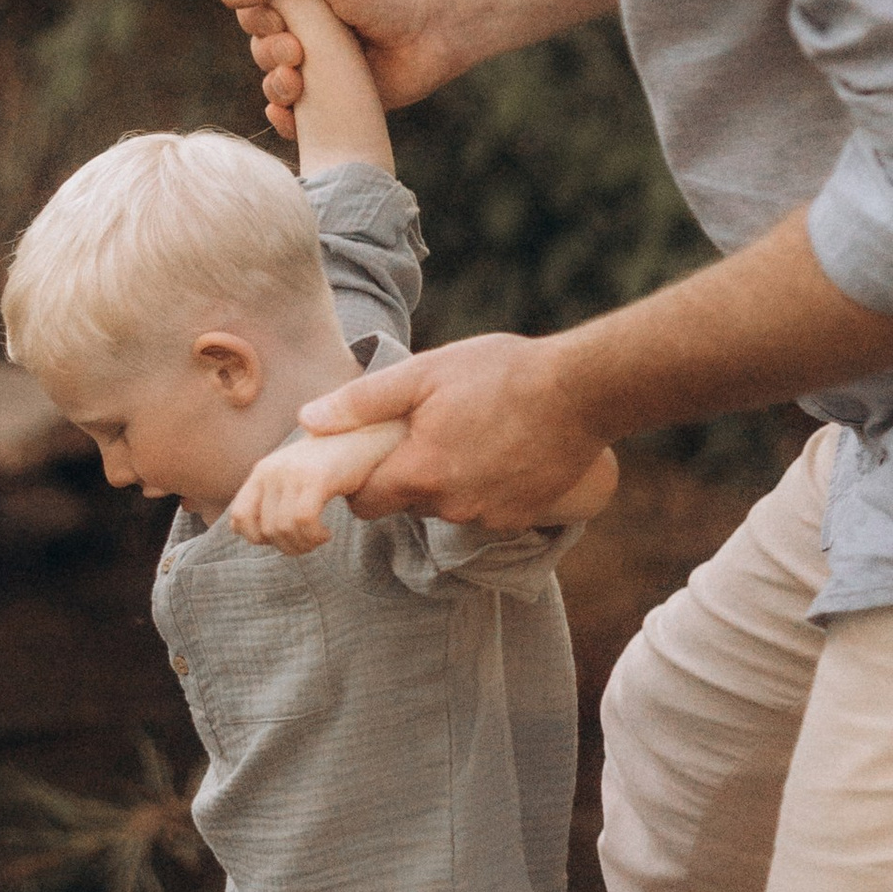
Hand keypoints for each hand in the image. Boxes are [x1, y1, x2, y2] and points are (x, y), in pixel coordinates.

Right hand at [217, 0, 459, 141]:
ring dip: (276, 89)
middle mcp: (312, 30)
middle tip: (299, 53)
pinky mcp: (343, 101)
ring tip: (298, 84)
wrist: (441, 17)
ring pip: (277, 86)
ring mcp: (327, 67)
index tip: (280, 21)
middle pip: (262, 50)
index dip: (257, 21)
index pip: (256, 12)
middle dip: (269, 56)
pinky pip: (302, 119)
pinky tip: (286, 117)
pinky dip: (286, 121)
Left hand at [227, 422, 406, 553]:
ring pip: (283, 530)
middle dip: (288, 547)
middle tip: (310, 541)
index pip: (239, 518)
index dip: (258, 538)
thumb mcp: (295, 477)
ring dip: (304, 544)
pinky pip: (303, 522)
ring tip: (319, 537)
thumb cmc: (335, 463)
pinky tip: (326, 533)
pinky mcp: (315, 477)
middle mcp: (271, 470)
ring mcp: (292, 472)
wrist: (369, 434)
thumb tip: (247, 533)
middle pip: (264, 531)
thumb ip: (272, 498)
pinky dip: (314, 536)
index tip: (285, 537)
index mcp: (262, 471)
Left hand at [296, 335, 615, 529]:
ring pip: (448, 508)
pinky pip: (486, 512)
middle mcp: (451, 506)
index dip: (365, 479)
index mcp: (419, 472)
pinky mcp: (521, 518)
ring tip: (473, 435)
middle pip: (407, 504)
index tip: (380, 452)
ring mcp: (490, 518)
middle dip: (410, 475)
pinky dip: (486, 489)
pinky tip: (503, 452)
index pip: (366, 503)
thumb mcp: (425, 373)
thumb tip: (309, 421)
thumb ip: (363, 402)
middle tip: (432, 431)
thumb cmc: (502, 373)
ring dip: (449, 482)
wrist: (583, 390)